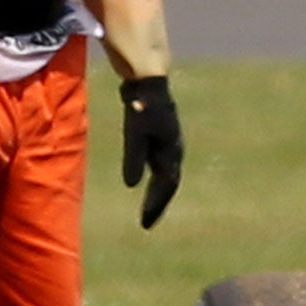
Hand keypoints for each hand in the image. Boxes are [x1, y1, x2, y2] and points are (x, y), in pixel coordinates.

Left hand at [121, 76, 183, 228]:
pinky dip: (154, 178)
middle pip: (169, 183)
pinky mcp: (159, 138)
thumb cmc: (142, 107)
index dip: (156, 204)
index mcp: (171, 151)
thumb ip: (133, 159)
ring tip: (148, 208)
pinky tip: (143, 182)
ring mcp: (168, 143)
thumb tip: (132, 186)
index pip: (167, 185)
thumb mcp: (135, 134)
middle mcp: (173, 150)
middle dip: (158, 203)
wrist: (149, 82)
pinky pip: (159, 164)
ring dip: (158, 192)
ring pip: (166, 174)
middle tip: (147, 222)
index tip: (145, 223)